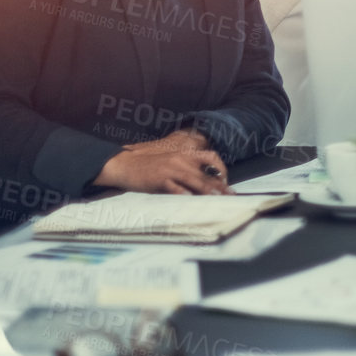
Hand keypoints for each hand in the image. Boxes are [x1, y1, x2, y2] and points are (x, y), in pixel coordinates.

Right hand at [96, 133, 228, 193]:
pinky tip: (191, 200)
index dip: (222, 168)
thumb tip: (205, 183)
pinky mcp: (160, 179)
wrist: (125, 164)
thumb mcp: (171, 163)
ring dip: (207, 190)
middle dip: (220, 186)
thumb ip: (187, 169)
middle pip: (206, 173)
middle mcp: (181, 160)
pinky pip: (175, 188)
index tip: (227, 181)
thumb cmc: (149, 166)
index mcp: (185, 155)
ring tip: (217, 198)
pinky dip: (184, 194)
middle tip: (231, 195)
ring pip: (194, 180)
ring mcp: (171, 169)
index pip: (211, 157)